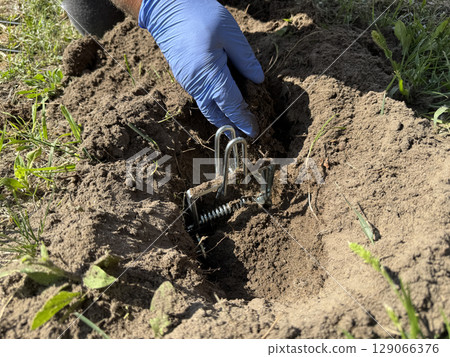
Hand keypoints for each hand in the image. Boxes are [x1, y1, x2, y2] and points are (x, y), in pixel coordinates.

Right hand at [139, 0, 263, 136]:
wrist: (167, 8)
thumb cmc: (201, 16)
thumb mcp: (230, 33)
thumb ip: (246, 59)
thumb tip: (258, 80)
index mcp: (210, 73)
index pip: (231, 104)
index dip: (243, 119)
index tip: (253, 130)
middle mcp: (196, 83)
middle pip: (216, 114)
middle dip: (231, 126)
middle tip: (245, 135)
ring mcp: (187, 82)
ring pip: (207, 108)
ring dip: (221, 118)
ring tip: (235, 123)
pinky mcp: (183, 78)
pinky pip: (200, 97)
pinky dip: (213, 105)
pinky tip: (223, 104)